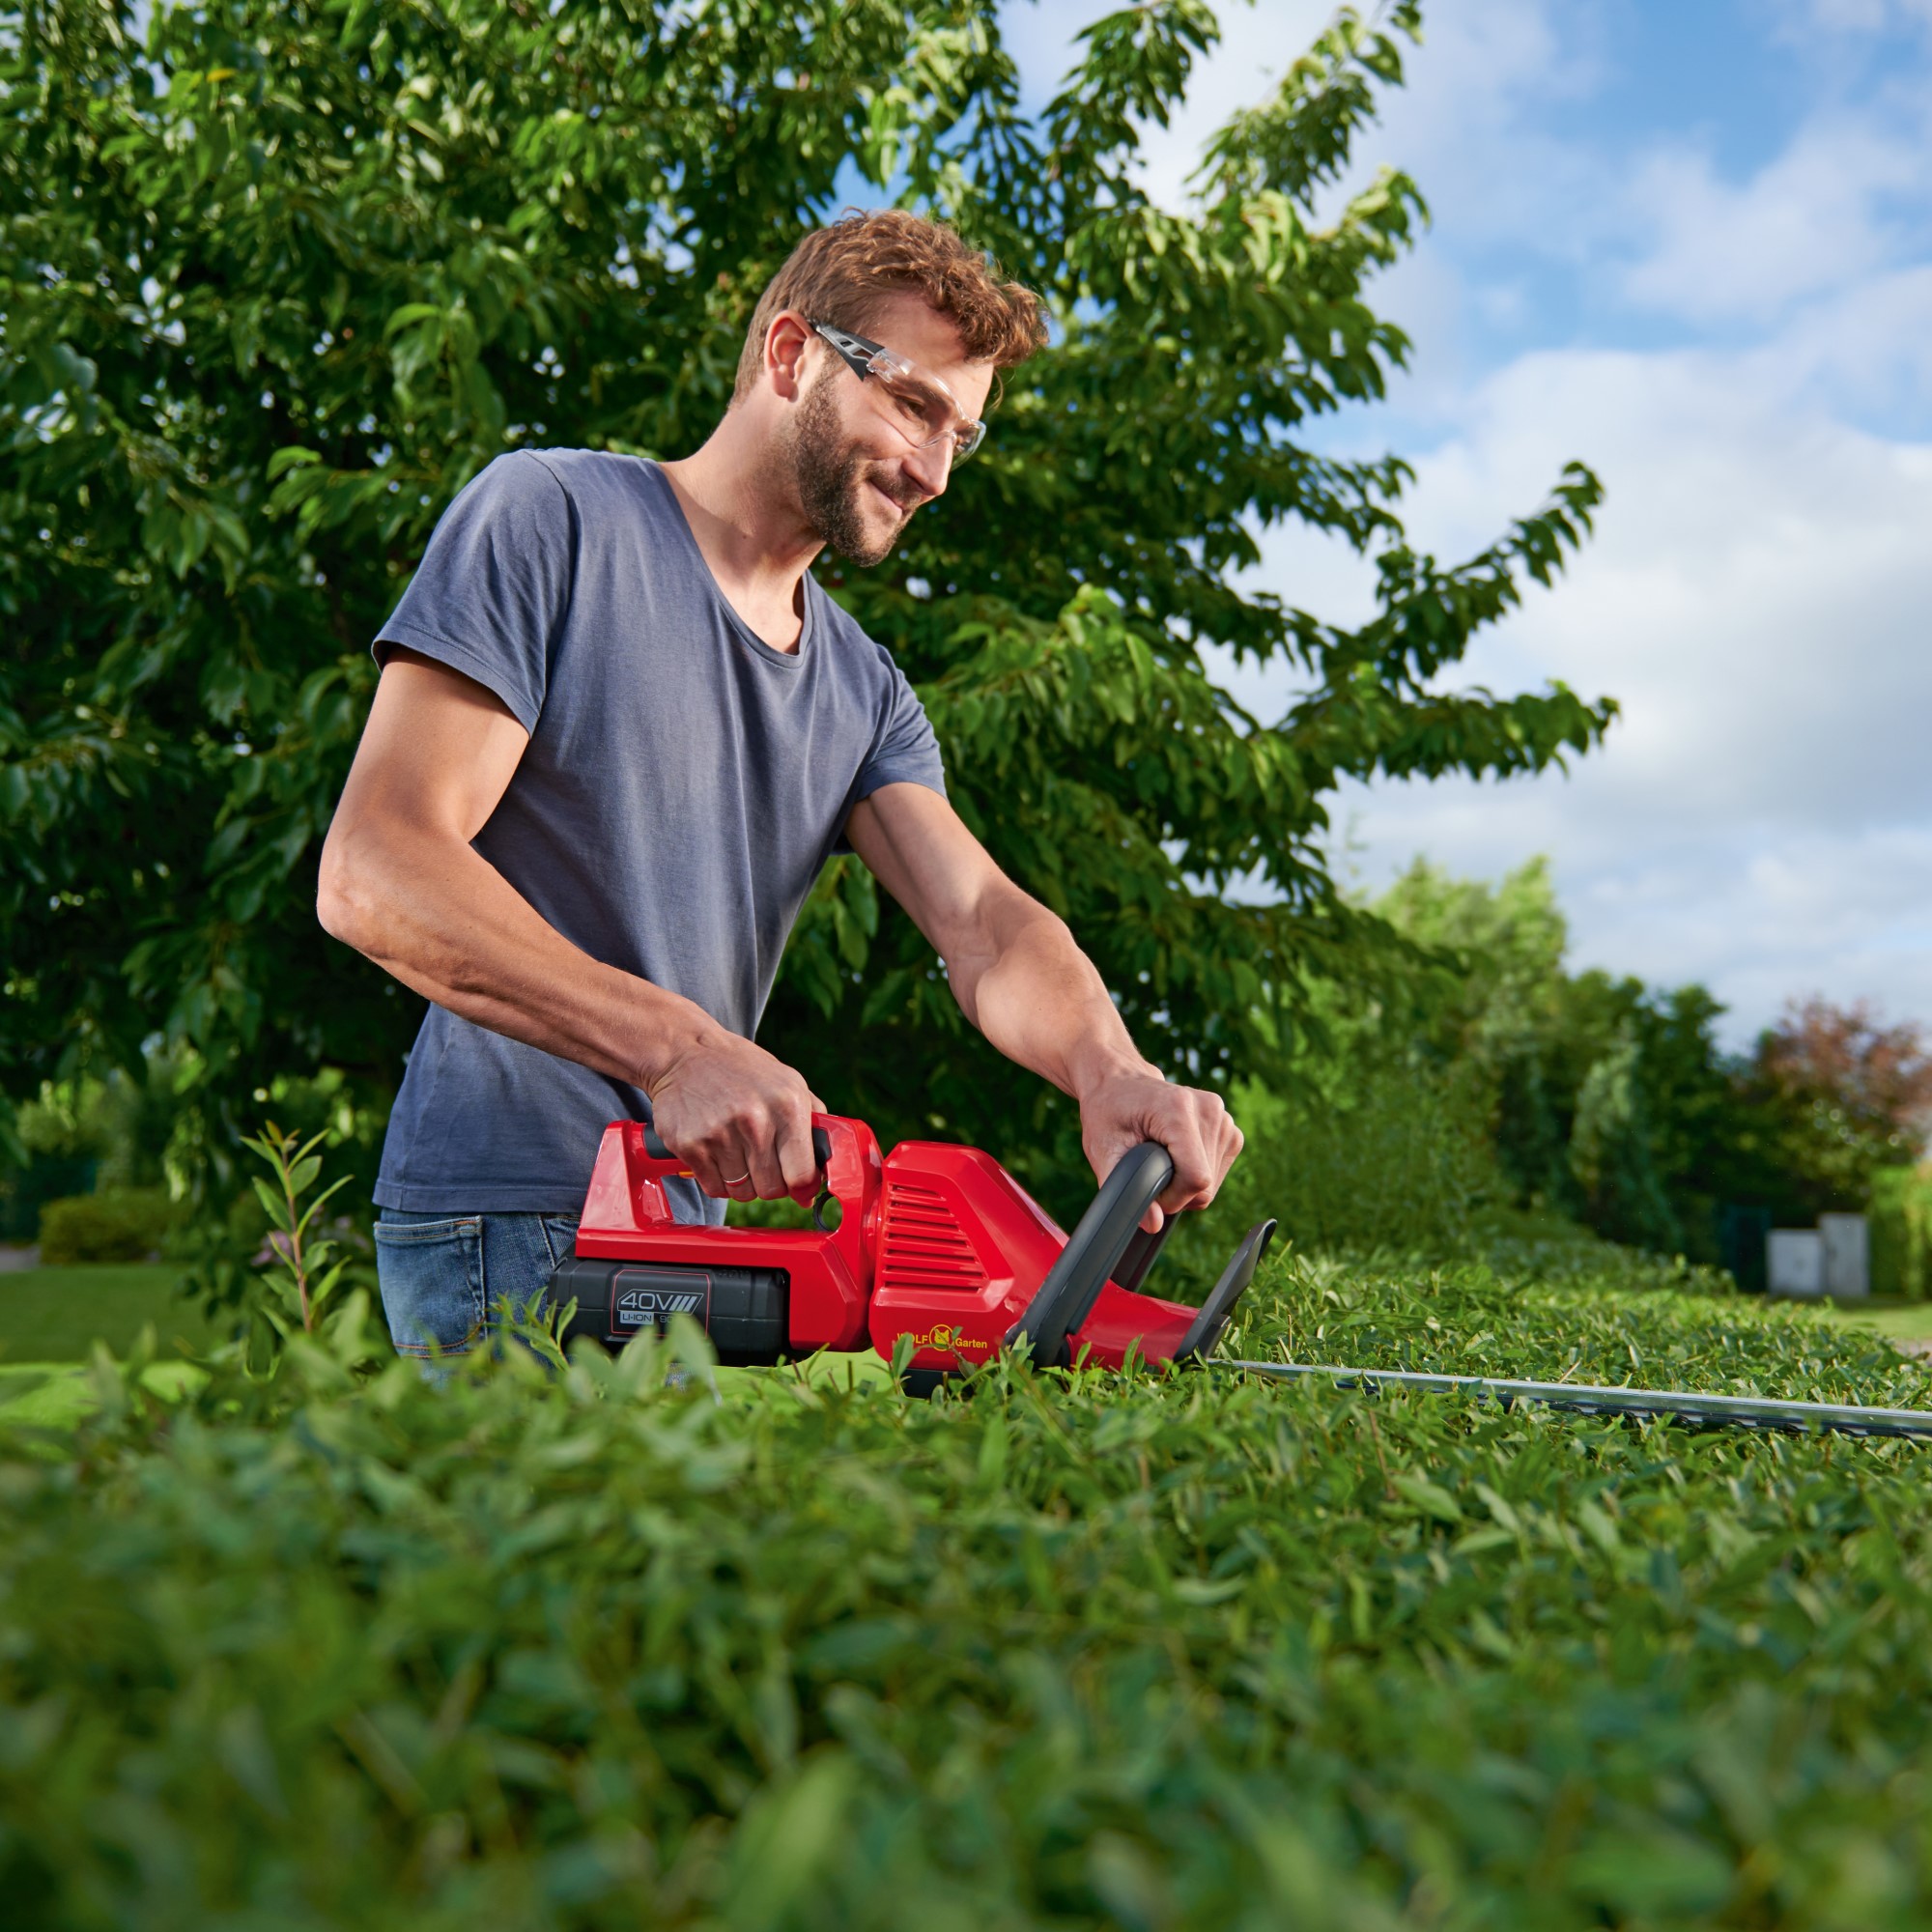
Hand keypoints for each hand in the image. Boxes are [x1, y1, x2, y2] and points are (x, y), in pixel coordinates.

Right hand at [644, 1031, 825, 1207]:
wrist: (685, 1053)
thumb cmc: (743, 1070)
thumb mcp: (788, 1082)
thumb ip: (812, 1123)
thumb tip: (824, 1170)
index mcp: (787, 1105)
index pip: (801, 1175)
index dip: (802, 1186)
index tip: (798, 1185)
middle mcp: (754, 1121)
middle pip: (771, 1189)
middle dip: (770, 1182)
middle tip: (762, 1162)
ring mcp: (719, 1134)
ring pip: (742, 1192)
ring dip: (742, 1181)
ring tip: (736, 1151)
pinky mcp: (689, 1145)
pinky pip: (714, 1188)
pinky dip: (717, 1179)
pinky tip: (716, 1153)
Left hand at [1077, 1062, 1243, 1232]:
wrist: (1120, 1082)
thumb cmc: (1107, 1112)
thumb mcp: (1103, 1149)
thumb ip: (1126, 1189)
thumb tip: (1153, 1224)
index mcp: (1179, 1110)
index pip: (1197, 1178)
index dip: (1172, 1197)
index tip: (1148, 1187)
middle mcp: (1209, 1109)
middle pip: (1206, 1184)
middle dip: (1176, 1191)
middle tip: (1148, 1170)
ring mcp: (1223, 1116)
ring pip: (1214, 1181)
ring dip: (1186, 1183)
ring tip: (1160, 1158)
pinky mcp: (1229, 1126)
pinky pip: (1219, 1170)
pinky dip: (1197, 1173)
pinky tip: (1175, 1154)